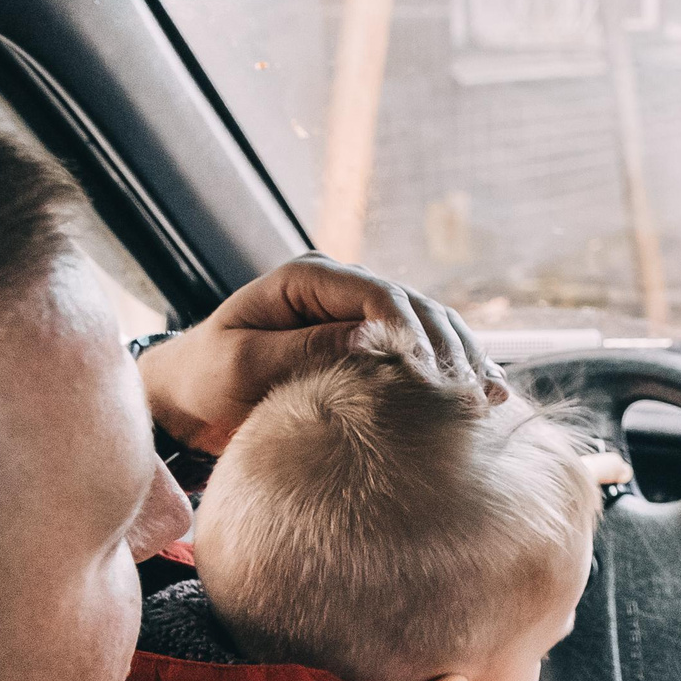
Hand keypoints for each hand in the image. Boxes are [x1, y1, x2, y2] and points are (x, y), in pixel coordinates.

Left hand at [134, 255, 507, 453]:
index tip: (434, 372)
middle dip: (449, 346)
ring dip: (462, 359)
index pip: (376, 293)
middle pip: (414, 306)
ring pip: (428, 327)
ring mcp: (357, 315)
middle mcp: (341, 288)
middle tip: (474, 391)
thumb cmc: (205, 381)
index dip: (412, 329)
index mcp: (307, 277)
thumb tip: (369, 339)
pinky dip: (452, 373)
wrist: (189, 402)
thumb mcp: (243, 364)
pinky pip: (421, 354)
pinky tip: (485, 397)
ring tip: (491, 396)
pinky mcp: (368, 347)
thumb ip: (304, 348)